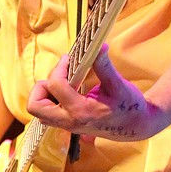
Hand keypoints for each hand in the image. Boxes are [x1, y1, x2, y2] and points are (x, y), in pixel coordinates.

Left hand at [26, 44, 167, 141]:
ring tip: (63, 83)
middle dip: (42, 86)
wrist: (135, 126)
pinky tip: (67, 91)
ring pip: (38, 112)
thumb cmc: (129, 105)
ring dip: (44, 94)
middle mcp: (69, 121)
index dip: (60, 67)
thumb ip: (104, 66)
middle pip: (35, 106)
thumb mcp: (118, 85)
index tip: (70, 59)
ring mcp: (67, 125)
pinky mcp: (68, 125)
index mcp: (81, 111)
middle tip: (59, 76)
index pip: (56, 85)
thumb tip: (99, 45)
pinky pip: (47, 114)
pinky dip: (50, 100)